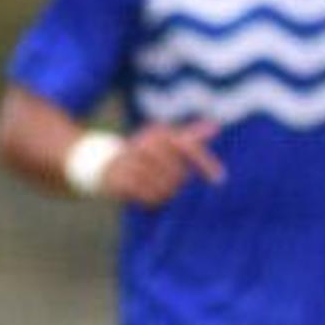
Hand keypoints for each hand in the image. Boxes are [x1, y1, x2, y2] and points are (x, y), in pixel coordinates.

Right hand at [103, 120, 224, 207]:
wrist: (105, 163)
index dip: (206, 163)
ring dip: (164, 193)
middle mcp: (145, 143)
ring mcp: (131, 160)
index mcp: (160, 132)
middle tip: (168, 182)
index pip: (189, 147)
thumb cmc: (145, 152)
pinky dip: (150, 199)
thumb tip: (215, 125)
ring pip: (164, 187)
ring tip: (156, 188)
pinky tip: (145, 194)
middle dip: (177, 183)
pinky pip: (147, 196)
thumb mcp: (166, 140)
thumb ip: (191, 136)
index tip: (220, 180)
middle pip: (178, 173)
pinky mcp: (120, 177)